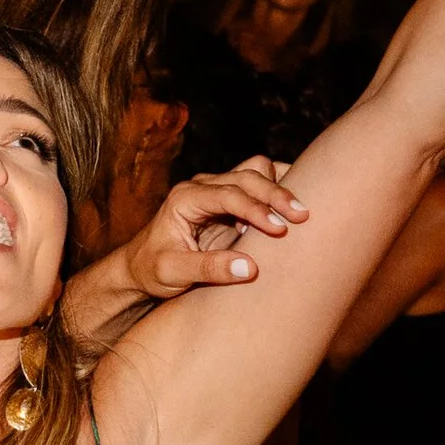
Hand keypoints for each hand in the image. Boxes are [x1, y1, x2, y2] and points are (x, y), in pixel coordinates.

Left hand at [114, 155, 309, 301]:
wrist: (142, 267)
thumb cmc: (153, 270)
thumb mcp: (173, 273)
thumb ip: (208, 270)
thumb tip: (250, 269)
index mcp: (185, 198)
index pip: (227, 194)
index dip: (255, 209)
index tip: (279, 228)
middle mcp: (202, 187)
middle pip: (247, 175)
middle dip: (276, 194)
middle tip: (302, 217)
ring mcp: (217, 190)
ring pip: (256, 171)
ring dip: (278, 188)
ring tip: (299, 214)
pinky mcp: (230, 200)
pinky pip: (259, 183)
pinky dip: (277, 190)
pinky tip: (292, 208)